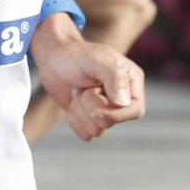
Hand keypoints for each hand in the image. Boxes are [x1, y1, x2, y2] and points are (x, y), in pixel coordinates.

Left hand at [32, 22, 143, 140]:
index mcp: (131, 81)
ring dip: (80, 111)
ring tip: (79, 91)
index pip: (136, 111)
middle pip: (112, 121)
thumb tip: (124, 102)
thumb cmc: (75, 55)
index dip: (116, 114)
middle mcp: (122, 98)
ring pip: (98, 130)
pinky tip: (73, 102)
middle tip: (84, 86)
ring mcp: (107, 109)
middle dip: (90, 106)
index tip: (96, 109)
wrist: (53, 59)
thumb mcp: (96, 60)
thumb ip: (114, 77)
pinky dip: (74, 120)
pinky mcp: (91, 118)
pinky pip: (86, 134)